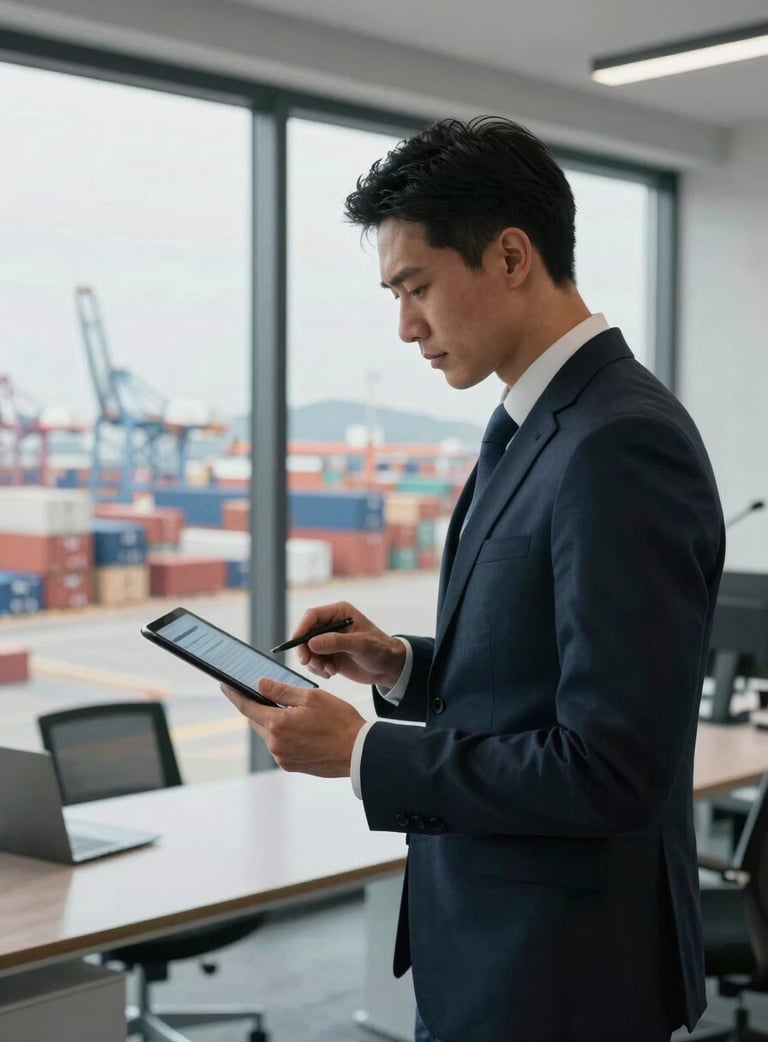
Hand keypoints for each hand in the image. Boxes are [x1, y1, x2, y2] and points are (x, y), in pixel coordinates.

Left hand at [220, 679, 366, 776]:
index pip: (247, 707)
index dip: (234, 694)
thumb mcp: (311, 697)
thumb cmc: (339, 721)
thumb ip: (281, 691)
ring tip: (292, 710)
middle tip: (266, 693)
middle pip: (257, 721)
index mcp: (277, 724)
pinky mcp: (291, 766)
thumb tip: (259, 684)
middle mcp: (275, 744)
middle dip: (259, 706)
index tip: (224, 685)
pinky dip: (283, 734)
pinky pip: (280, 746)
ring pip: (269, 733)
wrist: (359, 752)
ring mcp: (282, 758)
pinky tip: (300, 727)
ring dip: (274, 721)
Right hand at [290, 601, 405, 687]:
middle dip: (305, 650)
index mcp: (339, 613)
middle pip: (305, 634)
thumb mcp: (361, 644)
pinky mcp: (328, 656)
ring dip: (313, 663)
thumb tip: (311, 643)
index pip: (312, 616)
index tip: (296, 644)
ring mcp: (328, 641)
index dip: (301, 628)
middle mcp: (331, 625)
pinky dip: (318, 669)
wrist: (389, 667)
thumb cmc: (380, 649)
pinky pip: (313, 662)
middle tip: (309, 663)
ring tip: (329, 670)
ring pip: (307, 650)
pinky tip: (332, 673)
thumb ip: (336, 642)